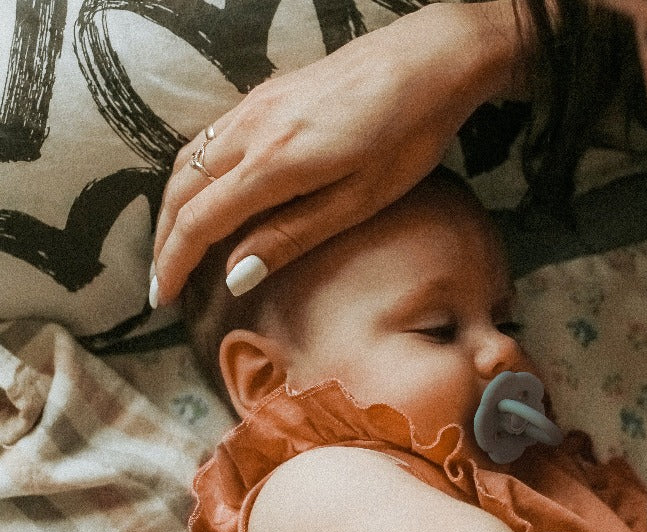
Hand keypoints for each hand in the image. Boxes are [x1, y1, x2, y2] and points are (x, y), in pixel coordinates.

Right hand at [151, 0, 523, 305]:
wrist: (428, 62)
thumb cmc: (406, 137)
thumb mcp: (357, 200)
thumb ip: (291, 237)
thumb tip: (234, 278)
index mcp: (273, 162)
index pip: (200, 221)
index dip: (175, 264)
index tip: (165, 299)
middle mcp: (250, 129)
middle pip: (182, 192)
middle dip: (164, 242)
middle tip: (162, 285)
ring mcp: (254, 106)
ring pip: (187, 162)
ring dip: (172, 209)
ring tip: (173, 247)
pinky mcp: (265, 95)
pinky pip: (207, 139)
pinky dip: (190, 177)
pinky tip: (201, 196)